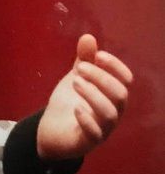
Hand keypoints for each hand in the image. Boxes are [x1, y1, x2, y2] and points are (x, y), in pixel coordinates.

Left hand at [37, 34, 132, 160]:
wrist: (51, 130)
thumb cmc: (70, 102)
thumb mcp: (76, 77)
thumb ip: (83, 60)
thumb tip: (88, 36)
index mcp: (112, 95)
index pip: (126, 79)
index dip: (115, 66)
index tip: (97, 55)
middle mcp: (112, 112)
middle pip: (120, 95)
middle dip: (101, 78)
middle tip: (80, 68)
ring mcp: (102, 129)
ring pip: (110, 114)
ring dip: (93, 94)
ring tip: (75, 81)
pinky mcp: (87, 141)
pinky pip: (95, 134)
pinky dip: (87, 119)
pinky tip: (76, 107)